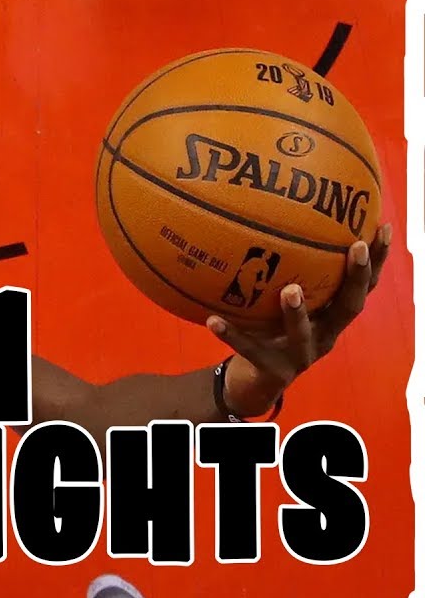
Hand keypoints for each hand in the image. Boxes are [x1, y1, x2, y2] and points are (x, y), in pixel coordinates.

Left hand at [206, 223, 390, 416]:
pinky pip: (249, 349)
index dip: (378, 261)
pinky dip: (231, 334)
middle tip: (355, 247)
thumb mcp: (283, 302)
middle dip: (356, 277)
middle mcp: (325, 335)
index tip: (383, 228)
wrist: (257, 382)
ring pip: (302, 333)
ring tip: (289, 289)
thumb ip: (287, 271)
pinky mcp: (271, 369)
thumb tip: (272, 215)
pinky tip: (213, 320)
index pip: (363, 286)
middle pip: (350, 307)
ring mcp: (299, 355)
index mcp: (331, 316)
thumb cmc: (273, 330)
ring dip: (297, 311)